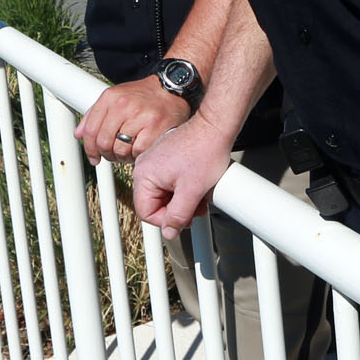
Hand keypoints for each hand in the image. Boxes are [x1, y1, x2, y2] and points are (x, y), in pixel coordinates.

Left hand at [77, 78, 188, 165]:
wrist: (172, 89)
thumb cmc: (144, 96)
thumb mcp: (116, 98)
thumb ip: (94, 115)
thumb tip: (79, 135)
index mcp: (111, 97)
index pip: (91, 129)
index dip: (89, 148)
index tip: (94, 157)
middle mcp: (123, 105)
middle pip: (103, 142)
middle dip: (106, 154)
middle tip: (113, 155)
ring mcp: (140, 116)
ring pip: (120, 150)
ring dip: (122, 156)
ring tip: (129, 150)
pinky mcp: (155, 127)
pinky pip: (138, 152)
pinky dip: (137, 155)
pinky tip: (140, 149)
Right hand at [127, 114, 233, 237]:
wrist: (215, 127)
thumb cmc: (205, 151)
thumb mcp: (192, 191)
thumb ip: (178, 216)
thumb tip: (169, 232)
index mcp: (144, 175)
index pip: (145, 212)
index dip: (165, 221)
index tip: (183, 220)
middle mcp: (145, 167)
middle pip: (154, 203)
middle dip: (176, 210)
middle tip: (195, 208)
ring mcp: (154, 161)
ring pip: (164, 194)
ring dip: (182, 200)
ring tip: (199, 196)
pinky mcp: (165, 158)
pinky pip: (169, 182)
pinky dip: (183, 188)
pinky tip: (196, 186)